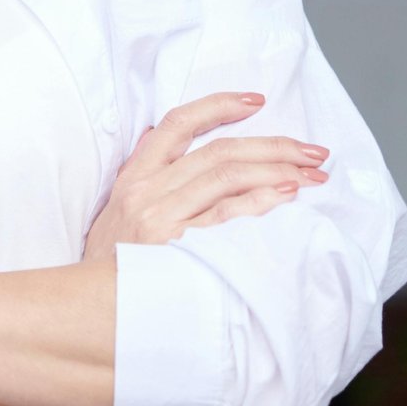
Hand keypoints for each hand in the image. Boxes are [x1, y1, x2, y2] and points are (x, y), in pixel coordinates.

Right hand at [85, 91, 328, 262]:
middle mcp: (148, 191)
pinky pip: (227, 215)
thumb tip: (159, 134)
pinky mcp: (179, 245)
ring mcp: (162, 217)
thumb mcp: (116, 208)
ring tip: (312, 175)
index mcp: (134, 177)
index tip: (256, 102)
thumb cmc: (112, 259)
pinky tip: (287, 195)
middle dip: (273, 145)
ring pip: (227, 176)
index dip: (218, 106)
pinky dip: (260, 200)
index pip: (176, 124)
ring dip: (278, 171)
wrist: (94, 303)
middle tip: (312, 151)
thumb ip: (141, 172)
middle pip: (218, 151)